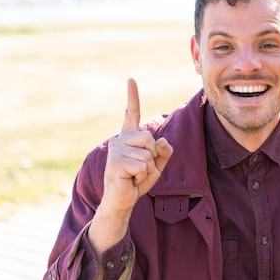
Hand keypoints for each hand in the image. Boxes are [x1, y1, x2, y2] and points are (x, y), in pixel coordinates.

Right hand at [102, 78, 172, 212]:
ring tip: (134, 176)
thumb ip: (164, 152)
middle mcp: (120, 140)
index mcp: (129, 137)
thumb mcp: (157, 165)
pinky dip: (141, 176)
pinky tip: (130, 180)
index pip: (131, 113)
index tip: (131, 79)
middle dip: (152, 158)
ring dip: (147, 170)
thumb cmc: (137, 181)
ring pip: (147, 154)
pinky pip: (142, 165)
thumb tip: (163, 141)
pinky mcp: (115, 162)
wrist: (122, 200)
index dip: (132, 96)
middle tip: (139, 169)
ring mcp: (116, 150)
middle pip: (150, 139)